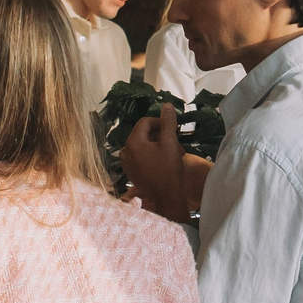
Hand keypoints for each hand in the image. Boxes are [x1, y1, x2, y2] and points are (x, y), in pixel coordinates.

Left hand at [122, 107, 187, 222]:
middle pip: (144, 134)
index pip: (145, 122)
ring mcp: (126, 163)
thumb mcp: (170, 142)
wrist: (167, 197)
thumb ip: (168, 123)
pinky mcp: (131, 171)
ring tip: (173, 154)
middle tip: (177, 144)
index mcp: (133, 142)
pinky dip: (152, 155)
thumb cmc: (169, 169)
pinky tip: (164, 162)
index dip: (161, 122)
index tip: (173, 130)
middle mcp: (125, 151)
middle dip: (161, 136)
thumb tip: (166, 105)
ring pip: (144, 145)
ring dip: (158, 146)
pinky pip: (141, 156)